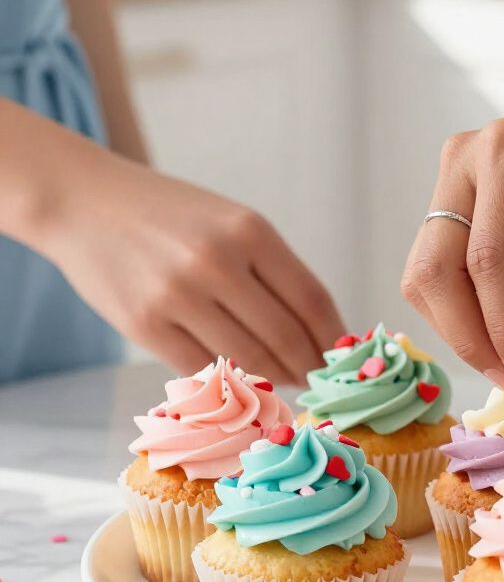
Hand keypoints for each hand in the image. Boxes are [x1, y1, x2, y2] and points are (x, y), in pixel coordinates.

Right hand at [37, 152, 343, 385]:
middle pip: (285, 336)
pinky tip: (242, 377)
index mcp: (250, 231)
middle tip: (315, 376)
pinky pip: (203, 366)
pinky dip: (229, 377)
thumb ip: (273, 270)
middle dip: (308, 364)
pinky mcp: (144, 325)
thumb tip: (317, 331)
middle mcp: (217, 262)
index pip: (311, 299)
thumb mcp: (232, 222)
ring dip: (274, 377)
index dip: (332, 336)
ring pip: (248, 358)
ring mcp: (177, 296)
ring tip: (284, 378)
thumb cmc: (169, 215)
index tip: (341, 354)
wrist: (84, 203)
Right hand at [401, 85, 503, 387]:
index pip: (487, 259)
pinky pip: (439, 267)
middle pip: (435, 269)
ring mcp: (452, 177)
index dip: (502, 328)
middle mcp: (465, 160)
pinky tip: (502, 334)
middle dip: (469, 335)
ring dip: (460, 327)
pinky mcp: (454, 199)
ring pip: (427, 273)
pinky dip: (463, 309)